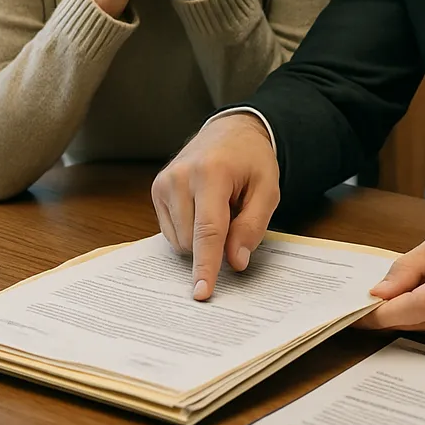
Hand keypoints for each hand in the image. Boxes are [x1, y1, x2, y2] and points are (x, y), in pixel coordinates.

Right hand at [152, 113, 279, 300]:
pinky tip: (201, 208)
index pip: (208, 230)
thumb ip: (253, 226)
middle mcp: (181, 177)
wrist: (230, 131)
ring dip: (201, 237)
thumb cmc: (251, 160)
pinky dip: (190, 230)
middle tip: (233, 214)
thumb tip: (235, 262)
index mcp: (212, 173)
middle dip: (216, 244)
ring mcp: (164, 182)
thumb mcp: (267, 189)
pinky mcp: (157, 189)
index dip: (206, 265)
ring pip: (180, 241)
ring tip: (217, 206)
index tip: (201, 293)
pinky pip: (171, 233)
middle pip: (193, 241)